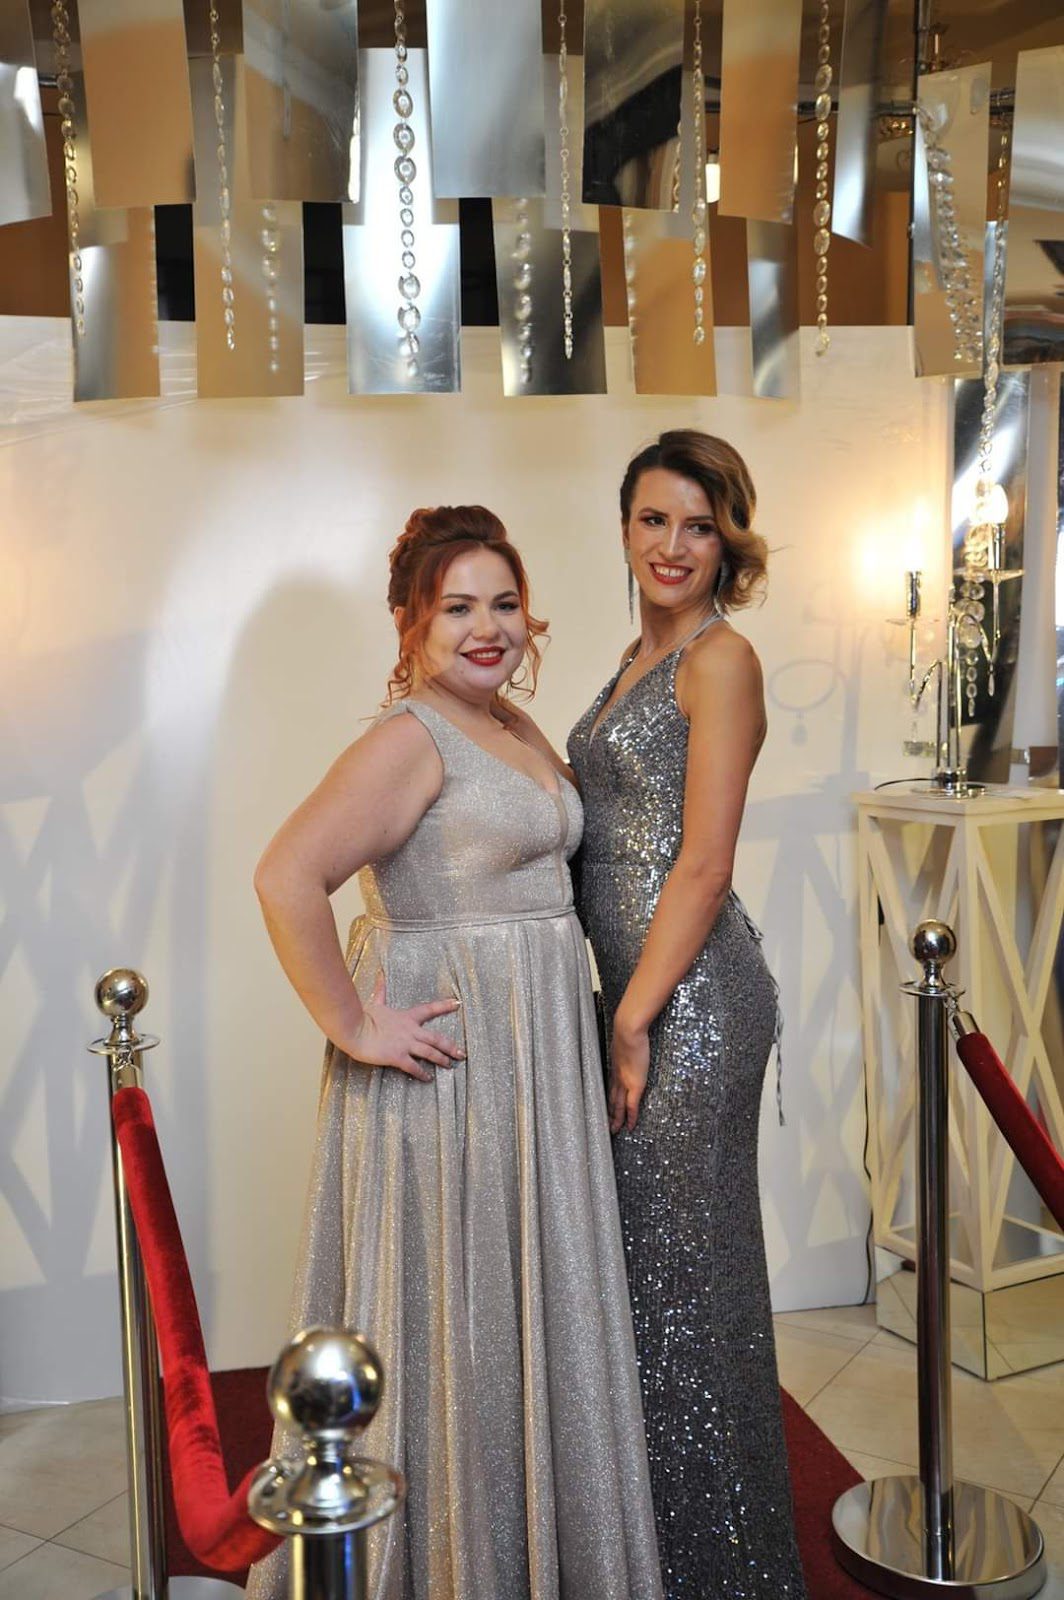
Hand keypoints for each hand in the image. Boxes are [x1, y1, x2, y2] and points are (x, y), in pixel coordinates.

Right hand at [345, 972, 463, 1082]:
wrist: (354, 1029)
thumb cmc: (363, 1016)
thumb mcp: (376, 1003)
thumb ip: (381, 991)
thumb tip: (381, 976)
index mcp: (407, 1017)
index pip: (429, 1010)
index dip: (444, 1006)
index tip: (457, 1004)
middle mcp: (410, 1031)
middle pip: (437, 1038)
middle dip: (450, 1046)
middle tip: (461, 1054)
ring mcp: (405, 1044)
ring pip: (430, 1053)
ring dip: (442, 1059)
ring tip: (450, 1066)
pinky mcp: (397, 1056)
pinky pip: (414, 1067)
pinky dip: (422, 1073)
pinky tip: (428, 1078)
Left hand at [608, 1015, 649, 1132]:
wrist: (628, 1029)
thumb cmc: (629, 1030)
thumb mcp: (625, 1040)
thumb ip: (626, 1044)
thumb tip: (629, 1040)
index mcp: (614, 1067)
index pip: (610, 1088)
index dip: (608, 1099)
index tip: (606, 1107)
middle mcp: (617, 1077)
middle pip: (611, 1100)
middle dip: (609, 1113)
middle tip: (606, 1126)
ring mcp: (625, 1082)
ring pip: (618, 1106)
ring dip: (617, 1119)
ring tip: (615, 1131)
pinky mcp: (635, 1084)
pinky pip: (632, 1106)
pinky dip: (631, 1117)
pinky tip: (631, 1126)